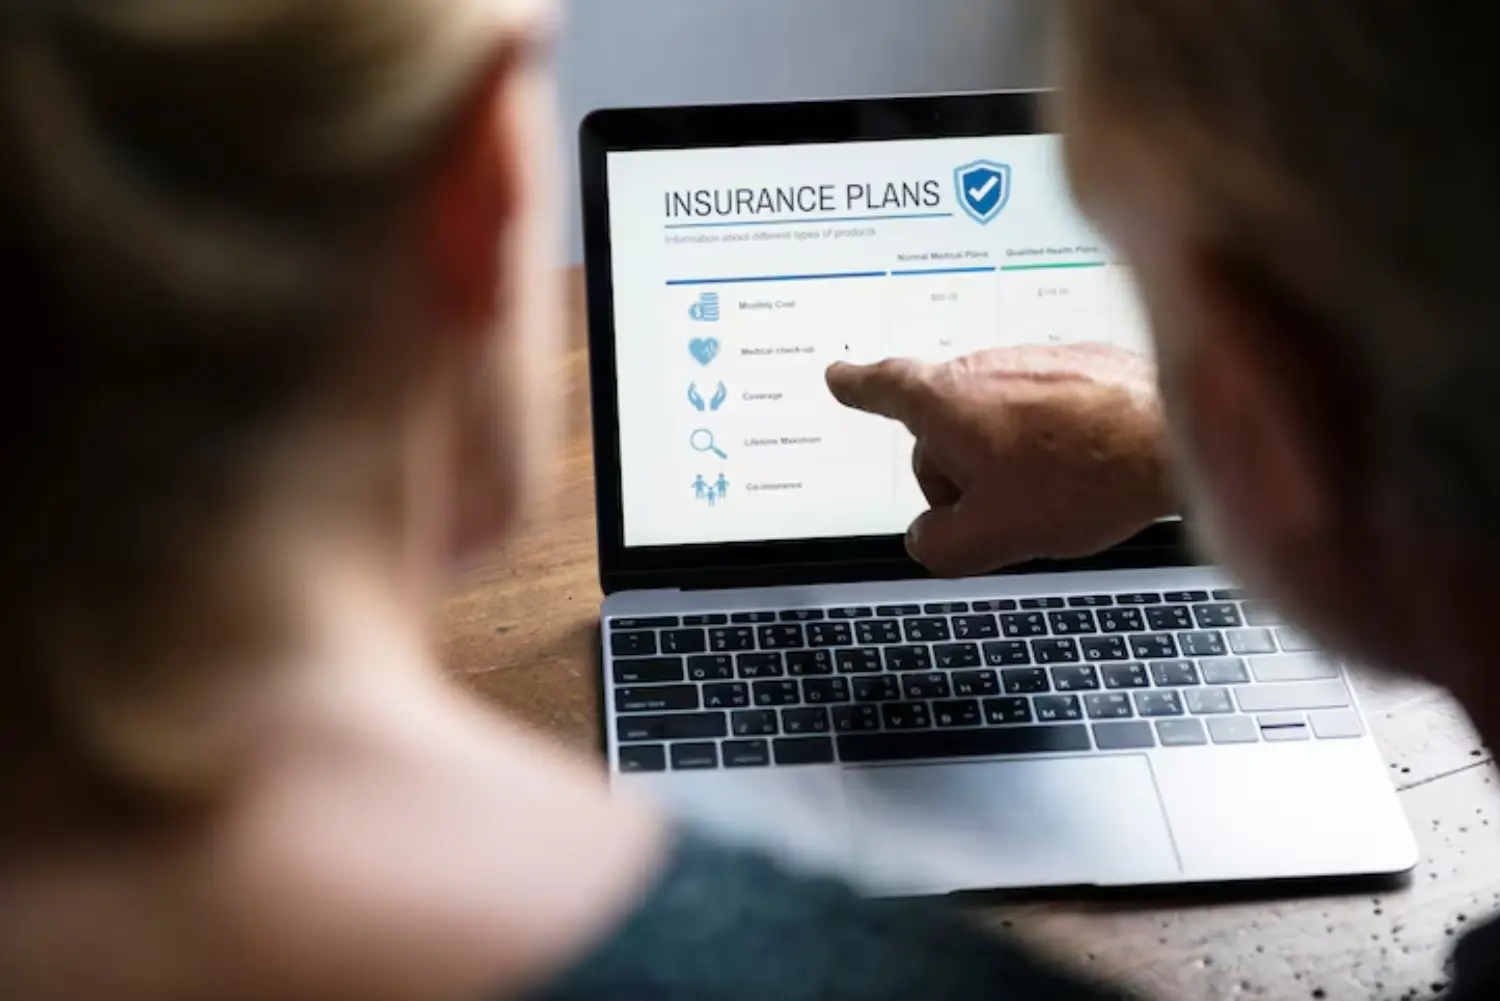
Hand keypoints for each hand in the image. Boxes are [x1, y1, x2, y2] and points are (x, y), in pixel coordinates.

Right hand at [826, 344, 1175, 575]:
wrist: (1177, 435)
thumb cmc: (1086, 475)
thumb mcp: (992, 537)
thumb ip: (937, 544)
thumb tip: (926, 538)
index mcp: (946, 402)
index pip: (884, 389)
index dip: (858, 388)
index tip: (840, 378)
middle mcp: (984, 367)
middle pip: (946, 427)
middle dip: (963, 471)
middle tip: (1005, 510)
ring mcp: (1033, 360)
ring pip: (998, 420)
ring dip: (1013, 457)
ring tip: (1059, 491)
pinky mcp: (1079, 363)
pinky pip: (1045, 408)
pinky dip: (1055, 439)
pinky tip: (1088, 469)